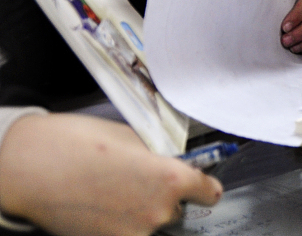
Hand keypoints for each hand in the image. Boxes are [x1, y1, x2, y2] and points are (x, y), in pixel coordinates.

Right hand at [0, 113, 221, 235]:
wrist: (29, 169)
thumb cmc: (75, 146)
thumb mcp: (132, 138)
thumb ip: (161, 156)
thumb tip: (174, 162)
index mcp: (170, 178)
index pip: (209, 192)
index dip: (203, 186)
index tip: (201, 186)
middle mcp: (157, 211)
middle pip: (176, 209)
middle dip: (163, 197)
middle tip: (136, 181)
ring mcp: (133, 234)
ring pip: (151, 224)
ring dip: (141, 213)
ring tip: (113, 192)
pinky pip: (128, 233)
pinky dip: (120, 223)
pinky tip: (102, 206)